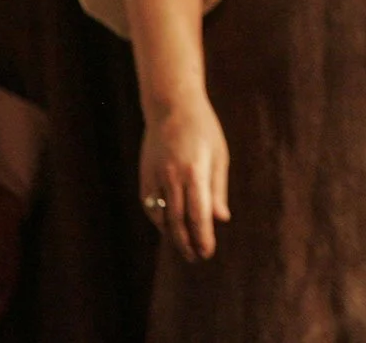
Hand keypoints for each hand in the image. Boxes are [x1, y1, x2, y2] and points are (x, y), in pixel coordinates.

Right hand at [139, 93, 230, 262]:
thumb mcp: (219, 155)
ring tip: (184, 247)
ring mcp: (155, 177)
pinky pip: (150, 206)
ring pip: (161, 216)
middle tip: (196, 258)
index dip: (202, 237)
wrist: (171, 106)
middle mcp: (172, 177)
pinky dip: (159, 220)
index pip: (198, 215)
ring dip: (172, 235)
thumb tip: (221, 219)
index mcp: (195, 172)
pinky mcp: (144, 176)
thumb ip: (218, 189)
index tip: (207, 253)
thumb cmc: (203, 129)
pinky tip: (168, 228)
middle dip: (187, 243)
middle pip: (178, 221)